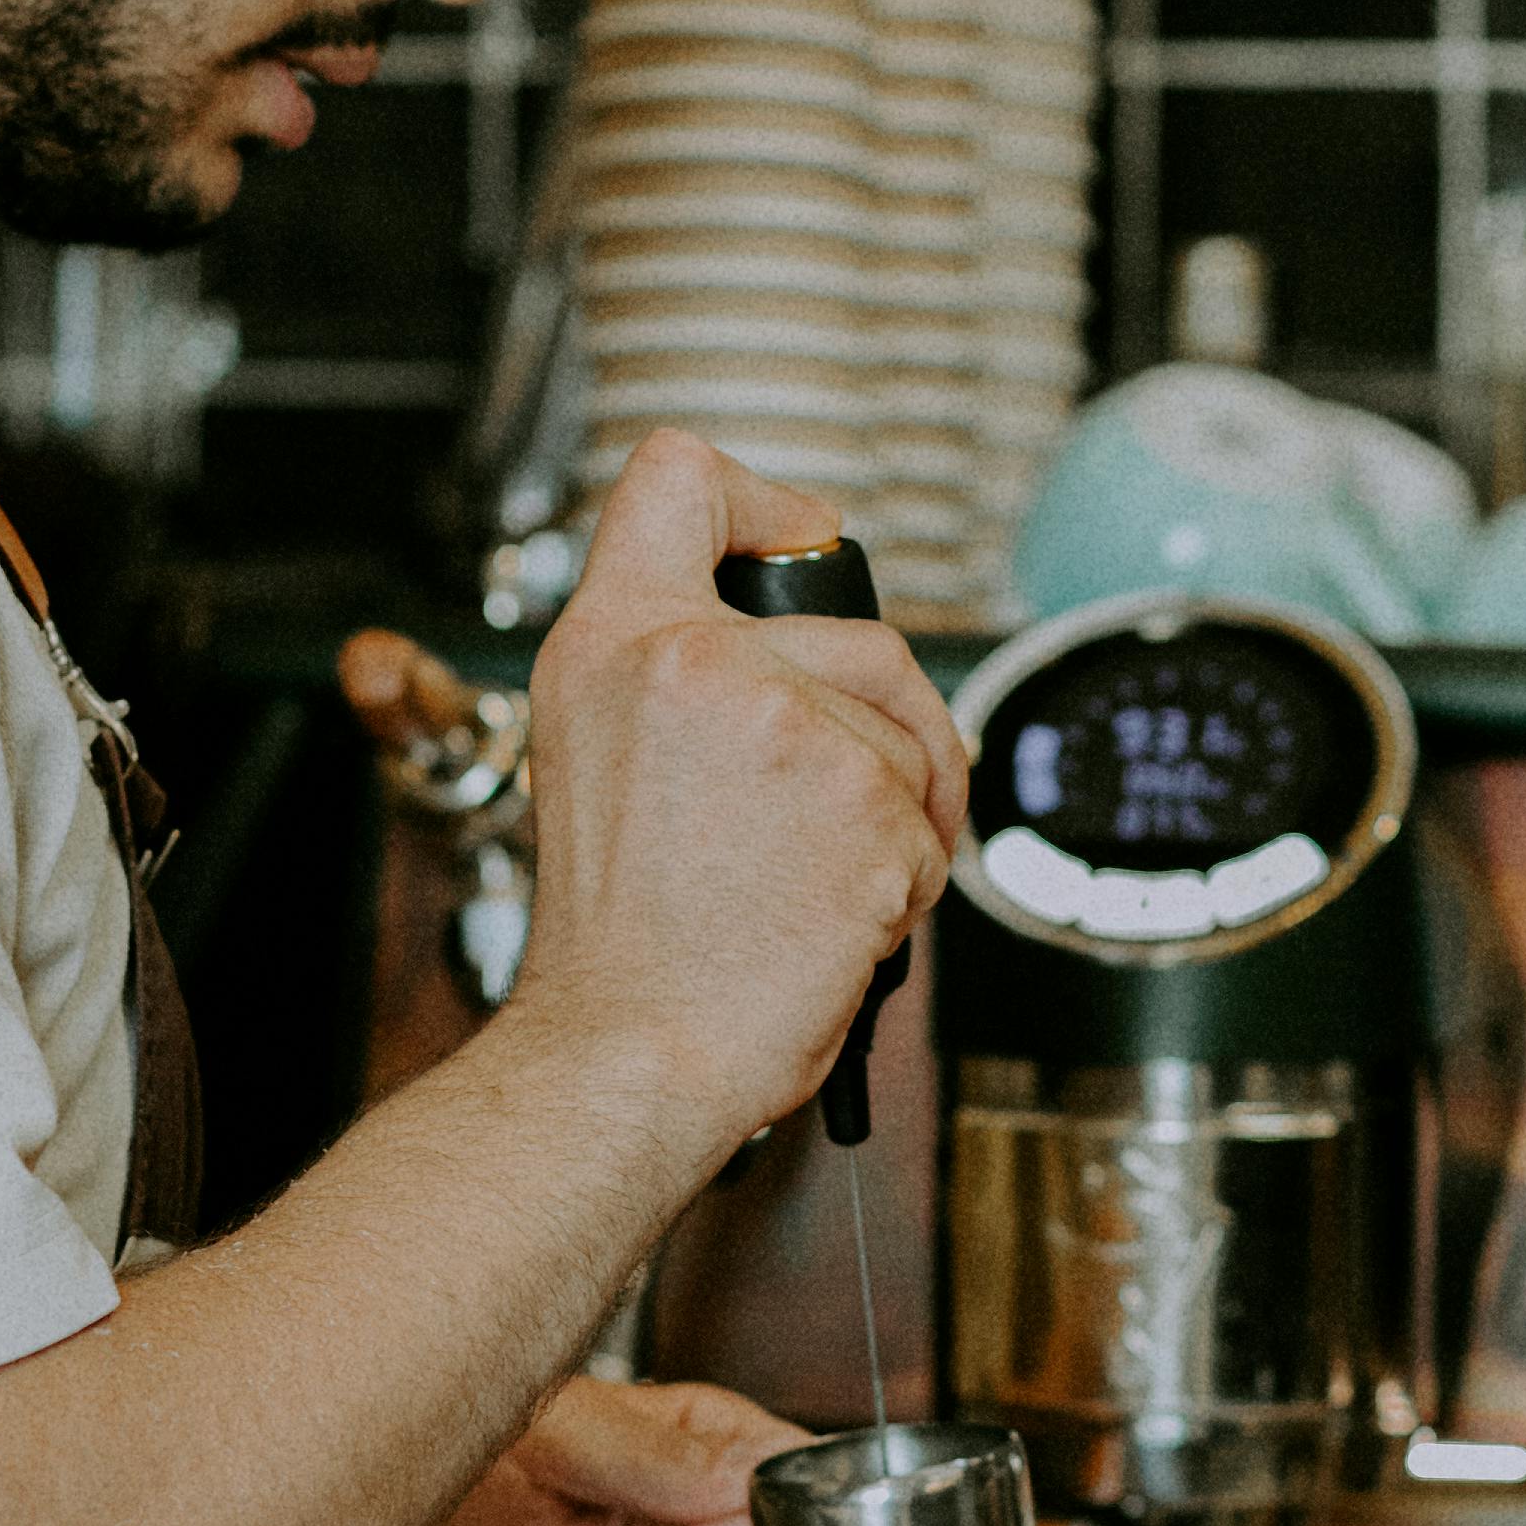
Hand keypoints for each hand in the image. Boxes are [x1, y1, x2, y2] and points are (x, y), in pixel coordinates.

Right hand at [504, 430, 965, 1190]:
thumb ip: (673, 669)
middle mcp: (697, 660)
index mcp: (615, 638)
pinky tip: (835, 915)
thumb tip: (785, 640)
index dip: (759, 496)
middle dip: (885, 717)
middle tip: (848, 795)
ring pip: (911, 731)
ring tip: (823, 875)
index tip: (795, 542)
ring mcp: (790, 729)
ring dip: (902, 805)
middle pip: (861, 631)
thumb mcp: (593, 749)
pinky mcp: (867, 806)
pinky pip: (931, 820)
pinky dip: (909, 875)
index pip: (678, 475)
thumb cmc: (618, 934)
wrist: (628, 1051)